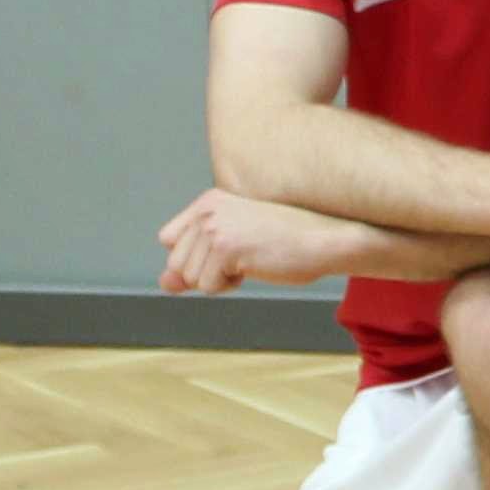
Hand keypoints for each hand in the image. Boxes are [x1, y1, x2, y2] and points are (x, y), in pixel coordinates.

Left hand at [156, 187, 355, 292]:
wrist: (325, 240)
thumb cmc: (287, 243)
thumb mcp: (233, 249)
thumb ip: (196, 263)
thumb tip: (164, 284)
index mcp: (208, 202)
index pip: (168, 241)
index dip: (194, 257)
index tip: (227, 251)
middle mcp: (207, 210)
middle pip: (176, 263)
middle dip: (207, 272)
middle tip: (244, 256)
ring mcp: (215, 227)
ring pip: (191, 278)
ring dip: (220, 280)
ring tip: (252, 259)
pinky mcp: (225, 247)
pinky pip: (208, 286)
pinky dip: (231, 285)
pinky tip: (256, 265)